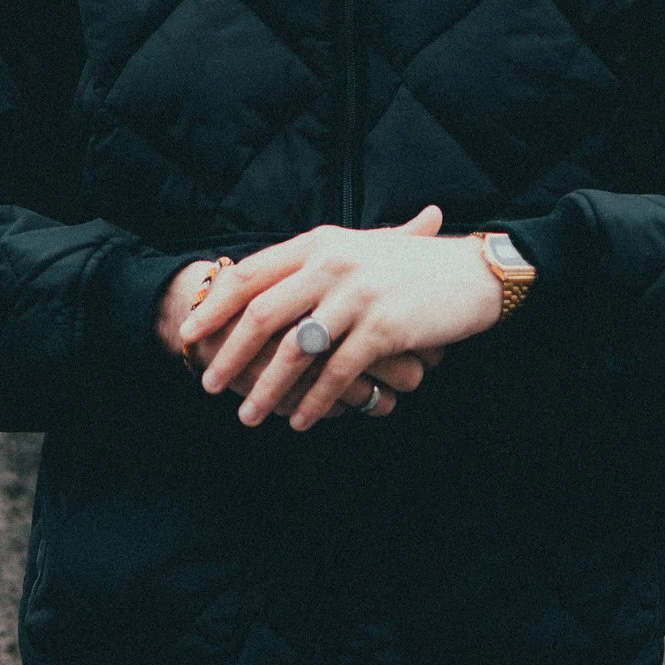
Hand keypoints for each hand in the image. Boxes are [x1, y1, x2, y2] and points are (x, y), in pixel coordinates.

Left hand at [180, 204, 502, 429]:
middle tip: (208, 383)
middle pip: (262, 313)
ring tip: (248, 415)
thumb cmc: (417, 267)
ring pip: (296, 349)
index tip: (189, 332)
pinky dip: (316, 401)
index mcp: (322, 243)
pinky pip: (337, 373)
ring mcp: (358, 295)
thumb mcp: (362, 251)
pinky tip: (301, 421)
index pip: (252, 273)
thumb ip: (316, 265)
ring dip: (267, 387)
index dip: (215, 305)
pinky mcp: (384, 327)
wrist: (476, 273)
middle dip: (230, 353)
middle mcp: (333, 264)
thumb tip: (266, 291)